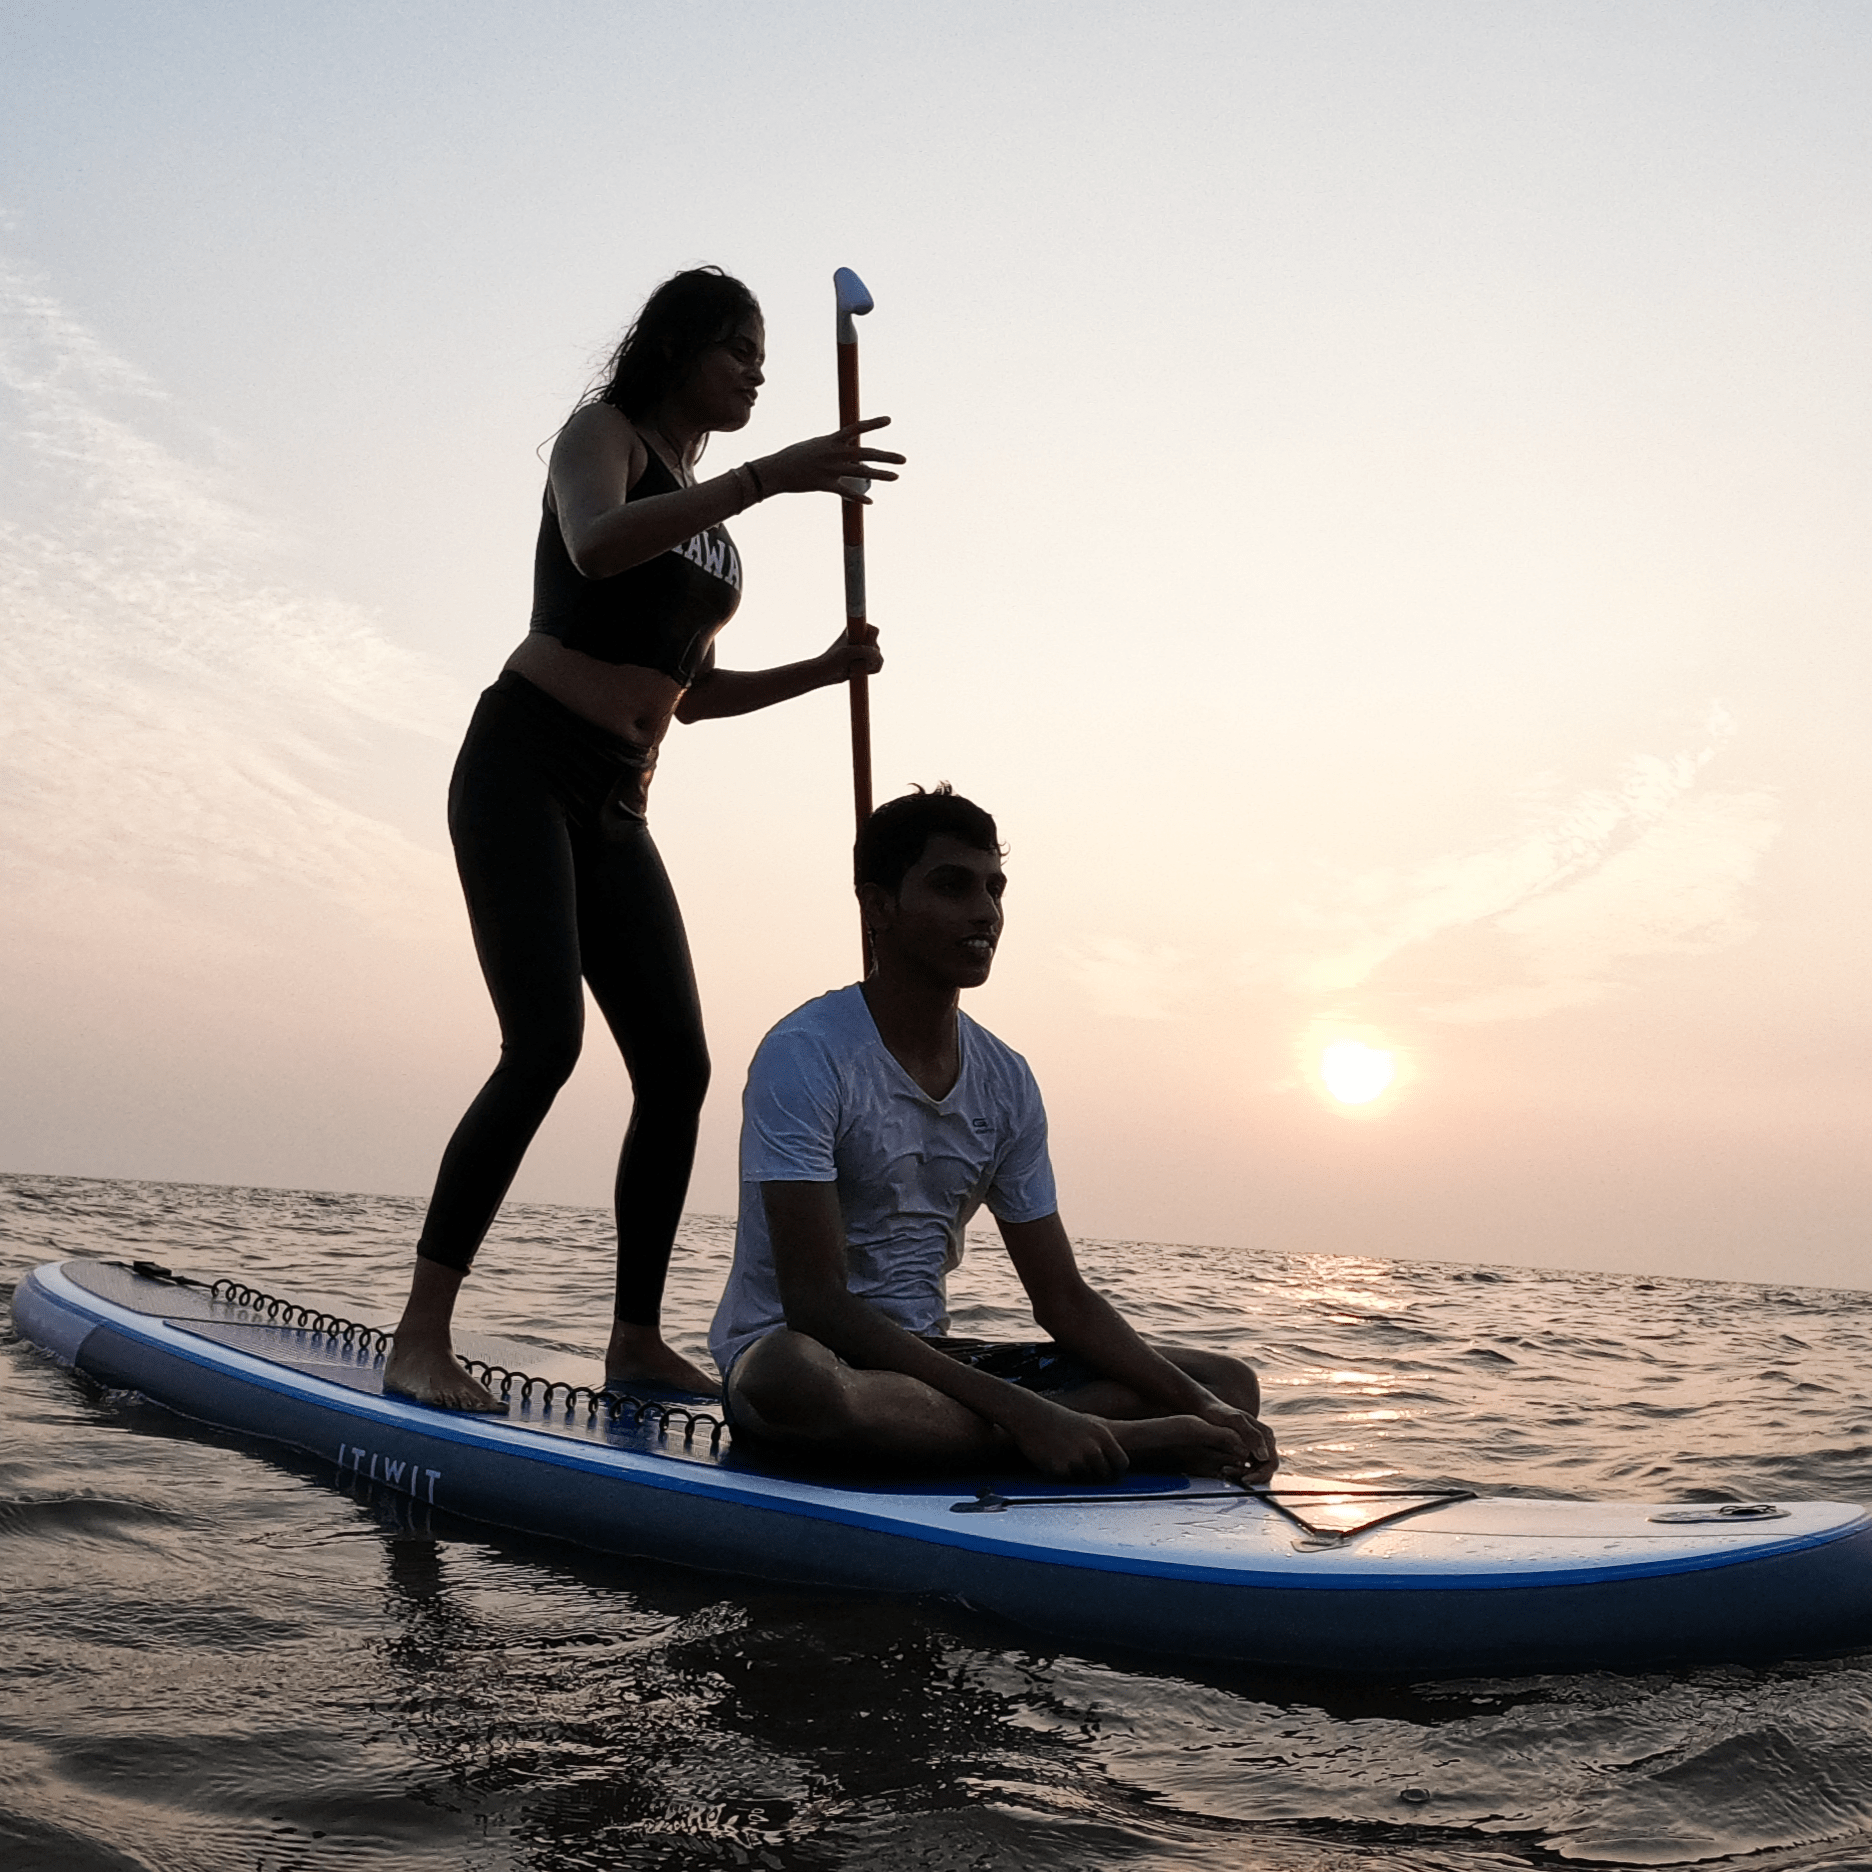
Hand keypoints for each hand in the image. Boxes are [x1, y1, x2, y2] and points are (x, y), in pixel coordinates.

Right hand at [755, 417, 903, 502]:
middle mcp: (834, 452)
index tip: (889, 420)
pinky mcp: (825, 484)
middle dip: (886, 456)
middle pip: (866, 453)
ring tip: (896, 476)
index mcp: (832, 440)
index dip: (873, 424)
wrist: (776, 470)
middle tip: (904, 459)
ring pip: (860, 472)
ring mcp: (830, 469)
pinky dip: (858, 497)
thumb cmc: (795, 457)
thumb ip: (834, 447)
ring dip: (880, 475)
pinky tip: (870, 501)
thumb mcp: (816, 445)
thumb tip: (847, 449)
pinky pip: (846, 491)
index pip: (857, 428)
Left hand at [816, 624, 881, 684]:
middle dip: (865, 659)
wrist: (825, 674)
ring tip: (851, 668)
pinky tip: (854, 672)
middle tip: (851, 661)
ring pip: (878, 659)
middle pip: (876, 647)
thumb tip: (879, 656)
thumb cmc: (833, 660)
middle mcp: (863, 638)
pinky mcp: (867, 661)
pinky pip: (877, 666)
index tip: (856, 647)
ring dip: (865, 667)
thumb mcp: (847, 653)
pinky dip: (868, 672)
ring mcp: (866, 649)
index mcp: (856, 629)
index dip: (870, 642)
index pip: (874, 631)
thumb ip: (864, 652)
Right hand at [1004, 1394, 1129, 1482]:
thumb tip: (1119, 1462)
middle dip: (1097, 1476)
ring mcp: (1077, 1460)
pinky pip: (1068, 1480)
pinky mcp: (1060, 1469)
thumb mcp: (1088, 1423)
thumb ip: (1104, 1442)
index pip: (1122, 1463)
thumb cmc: (1059, 1419)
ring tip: (1066, 1458)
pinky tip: (1054, 1458)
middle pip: (1106, 1476)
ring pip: (1087, 1480)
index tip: (1108, 1471)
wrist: (1029, 1414)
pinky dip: (1063, 1474)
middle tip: (1084, 1468)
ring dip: (1079, 1475)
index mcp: (1102, 1436)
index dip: (1115, 1470)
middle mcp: (1093, 1448)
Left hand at [1199, 1402, 1278, 1485]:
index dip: (1260, 1475)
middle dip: (1250, 1476)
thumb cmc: (1220, 1412)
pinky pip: (1247, 1467)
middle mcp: (1264, 1442)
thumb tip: (1264, 1456)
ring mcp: (1256, 1447)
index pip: (1271, 1463)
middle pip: (1265, 1470)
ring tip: (1224, 1470)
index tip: (1244, 1480)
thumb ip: (1251, 1435)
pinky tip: (1225, 1467)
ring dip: (1242, 1474)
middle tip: (1229, 1474)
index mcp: (1266, 1435)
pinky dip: (1238, 1471)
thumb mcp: (1235, 1420)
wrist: (1207, 1409)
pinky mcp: (1246, 1451)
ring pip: (1256, 1470)